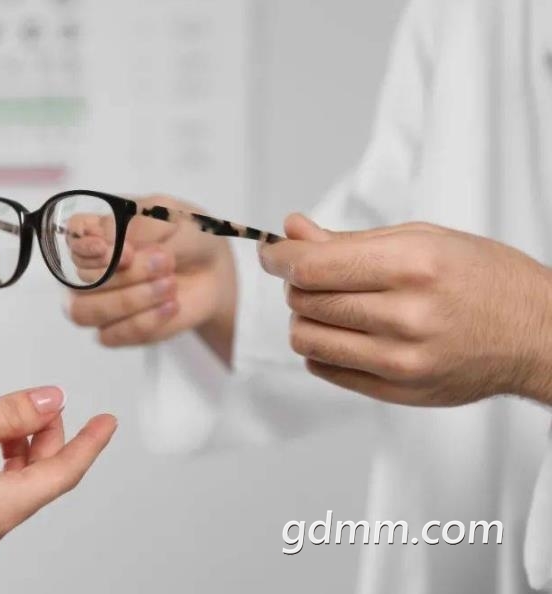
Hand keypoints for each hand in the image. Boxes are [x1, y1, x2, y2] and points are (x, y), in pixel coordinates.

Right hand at [0, 387, 116, 592]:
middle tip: (42, 403)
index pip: (66, 473)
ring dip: (17, 449)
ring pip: (12, 485)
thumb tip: (51, 401)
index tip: (108, 422)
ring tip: (4, 417)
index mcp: (1, 506)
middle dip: (47, 438)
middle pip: (39, 479)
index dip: (91, 442)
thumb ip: (11, 413)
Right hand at [65, 195, 237, 361]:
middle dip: (127, 273)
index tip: (126, 250)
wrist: (215, 271)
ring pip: (85, 311)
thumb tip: (112, 243)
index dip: (87, 247)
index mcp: (98, 231)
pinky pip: (110, 336)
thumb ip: (141, 224)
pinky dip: (143, 322)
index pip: (71, 238)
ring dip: (128, 300)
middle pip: (82, 277)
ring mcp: (99, 301)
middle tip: (165, 260)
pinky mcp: (116, 330)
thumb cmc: (189, 237)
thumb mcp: (174, 216)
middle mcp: (91, 267)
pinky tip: (171, 305)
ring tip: (169, 284)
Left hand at [261, 215, 551, 405]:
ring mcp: (401, 361)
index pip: (312, 267)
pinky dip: (322, 349)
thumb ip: (349, 241)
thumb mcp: (424, 239)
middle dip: (295, 284)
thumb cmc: (485, 278)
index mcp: (412, 266)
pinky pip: (325, 370)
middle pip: (305, 302)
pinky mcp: (398, 391)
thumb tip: (291, 231)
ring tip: (329, 306)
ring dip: (305, 319)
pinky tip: (346, 334)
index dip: (279, 258)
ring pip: (307, 340)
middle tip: (311, 276)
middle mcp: (405, 316)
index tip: (271, 253)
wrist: (539, 335)